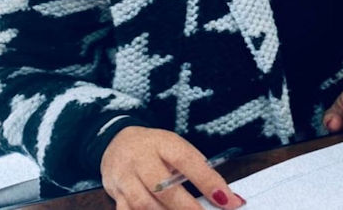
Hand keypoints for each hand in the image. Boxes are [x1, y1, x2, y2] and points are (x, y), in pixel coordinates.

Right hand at [100, 126, 244, 209]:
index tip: (227, 199)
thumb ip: (196, 167)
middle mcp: (142, 159)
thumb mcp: (176, 146)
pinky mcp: (115, 194)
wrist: (117, 140)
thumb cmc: (155, 147)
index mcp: (164, 143)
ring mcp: (125, 177)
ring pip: (144, 204)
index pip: (188, 161)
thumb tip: (222, 194)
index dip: (208, 181)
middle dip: (187, 207)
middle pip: (163, 187)